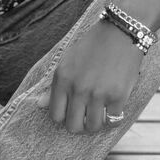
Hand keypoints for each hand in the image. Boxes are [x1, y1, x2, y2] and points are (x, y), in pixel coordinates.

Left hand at [37, 19, 142, 133]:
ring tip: (100, 112)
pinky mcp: (118, 96)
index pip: (55, 115)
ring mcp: (98, 94)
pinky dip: (113, 118)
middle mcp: (78, 88)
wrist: (120, 32)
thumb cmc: (92, 46)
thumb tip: (39, 105)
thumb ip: (53, 85)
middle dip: (79, 125)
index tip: (71, 113)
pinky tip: (113, 108)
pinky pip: (113, 121)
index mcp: (62, 79)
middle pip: (73, 126)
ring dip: (97, 123)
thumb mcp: (68, 61)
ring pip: (93, 126)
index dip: (63, 118)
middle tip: (86, 117)